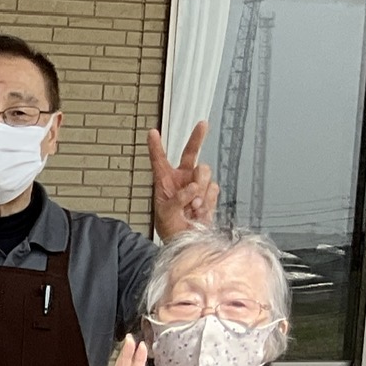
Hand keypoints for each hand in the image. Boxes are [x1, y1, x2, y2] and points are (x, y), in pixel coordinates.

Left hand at [148, 123, 216, 239]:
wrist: (187, 240)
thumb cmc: (170, 228)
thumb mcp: (166, 213)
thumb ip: (178, 198)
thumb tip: (193, 188)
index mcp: (165, 181)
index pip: (159, 160)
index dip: (156, 146)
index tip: (152, 132)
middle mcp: (182, 178)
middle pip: (191, 152)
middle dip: (197, 137)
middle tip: (202, 125)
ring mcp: (197, 184)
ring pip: (205, 171)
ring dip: (201, 188)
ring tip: (194, 206)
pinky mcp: (209, 193)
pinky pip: (213, 188)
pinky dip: (208, 199)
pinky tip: (200, 210)